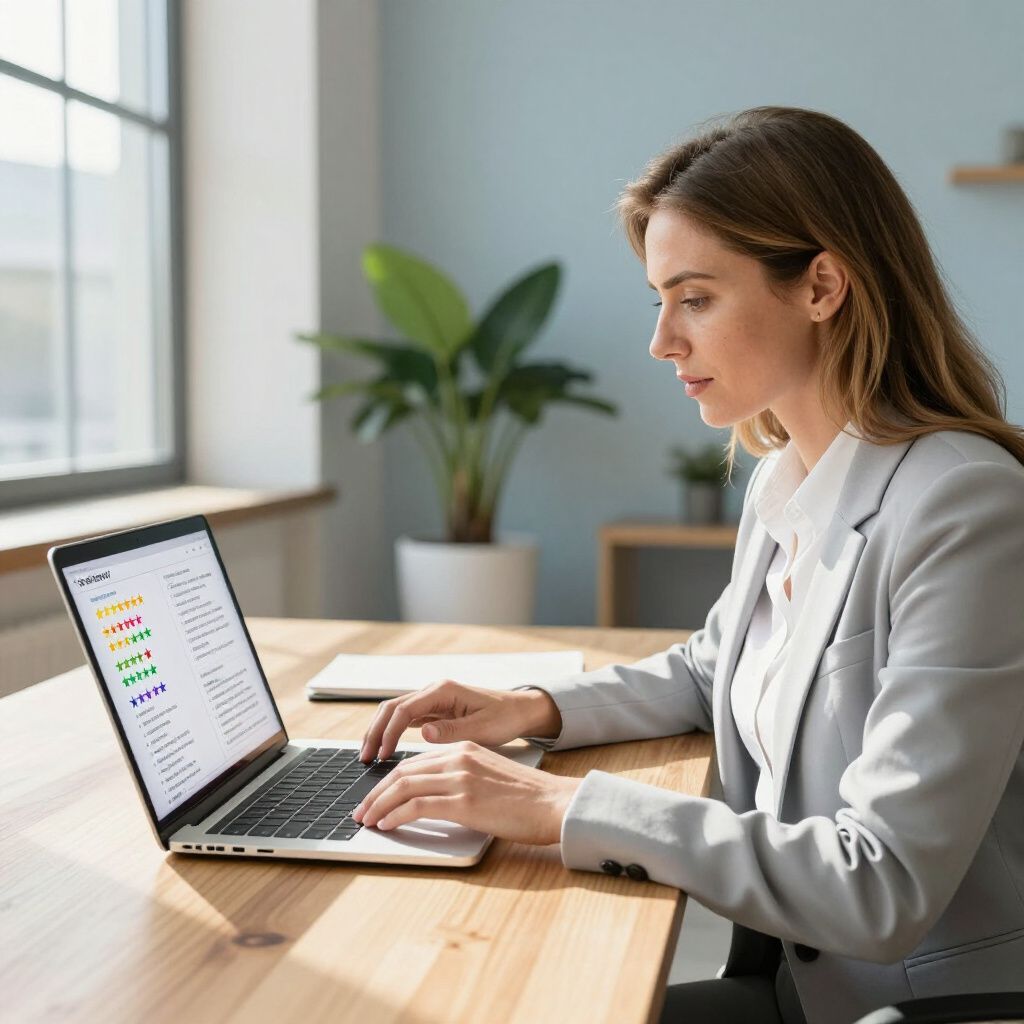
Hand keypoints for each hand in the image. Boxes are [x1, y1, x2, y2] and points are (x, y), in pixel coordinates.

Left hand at [351, 740, 580, 845]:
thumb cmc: (529, 798)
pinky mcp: (464, 801)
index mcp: (465, 748)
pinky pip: (416, 805)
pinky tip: (387, 825)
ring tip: (368, 820)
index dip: (390, 781)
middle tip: (362, 811)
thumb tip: (437, 796)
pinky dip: (396, 815)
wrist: (555, 803)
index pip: (415, 762)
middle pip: (403, 772)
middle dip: (377, 793)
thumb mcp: (490, 776)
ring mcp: (461, 778)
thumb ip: (463, 777)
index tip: (377, 797)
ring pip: (404, 786)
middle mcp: (459, 757)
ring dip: (379, 805)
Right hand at [358, 677, 557, 762]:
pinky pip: (405, 720)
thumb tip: (423, 733)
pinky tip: (385, 752)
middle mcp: (433, 692)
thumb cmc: (504, 718)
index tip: (381, 755)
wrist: (519, 710)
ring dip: (379, 732)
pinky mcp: (434, 711)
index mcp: (443, 691)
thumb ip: (452, 731)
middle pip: (392, 708)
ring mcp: (432, 701)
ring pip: (395, 713)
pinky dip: (391, 734)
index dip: (388, 733)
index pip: (404, 710)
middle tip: (364, 758)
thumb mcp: (482, 729)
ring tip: (369, 757)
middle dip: (375, 731)